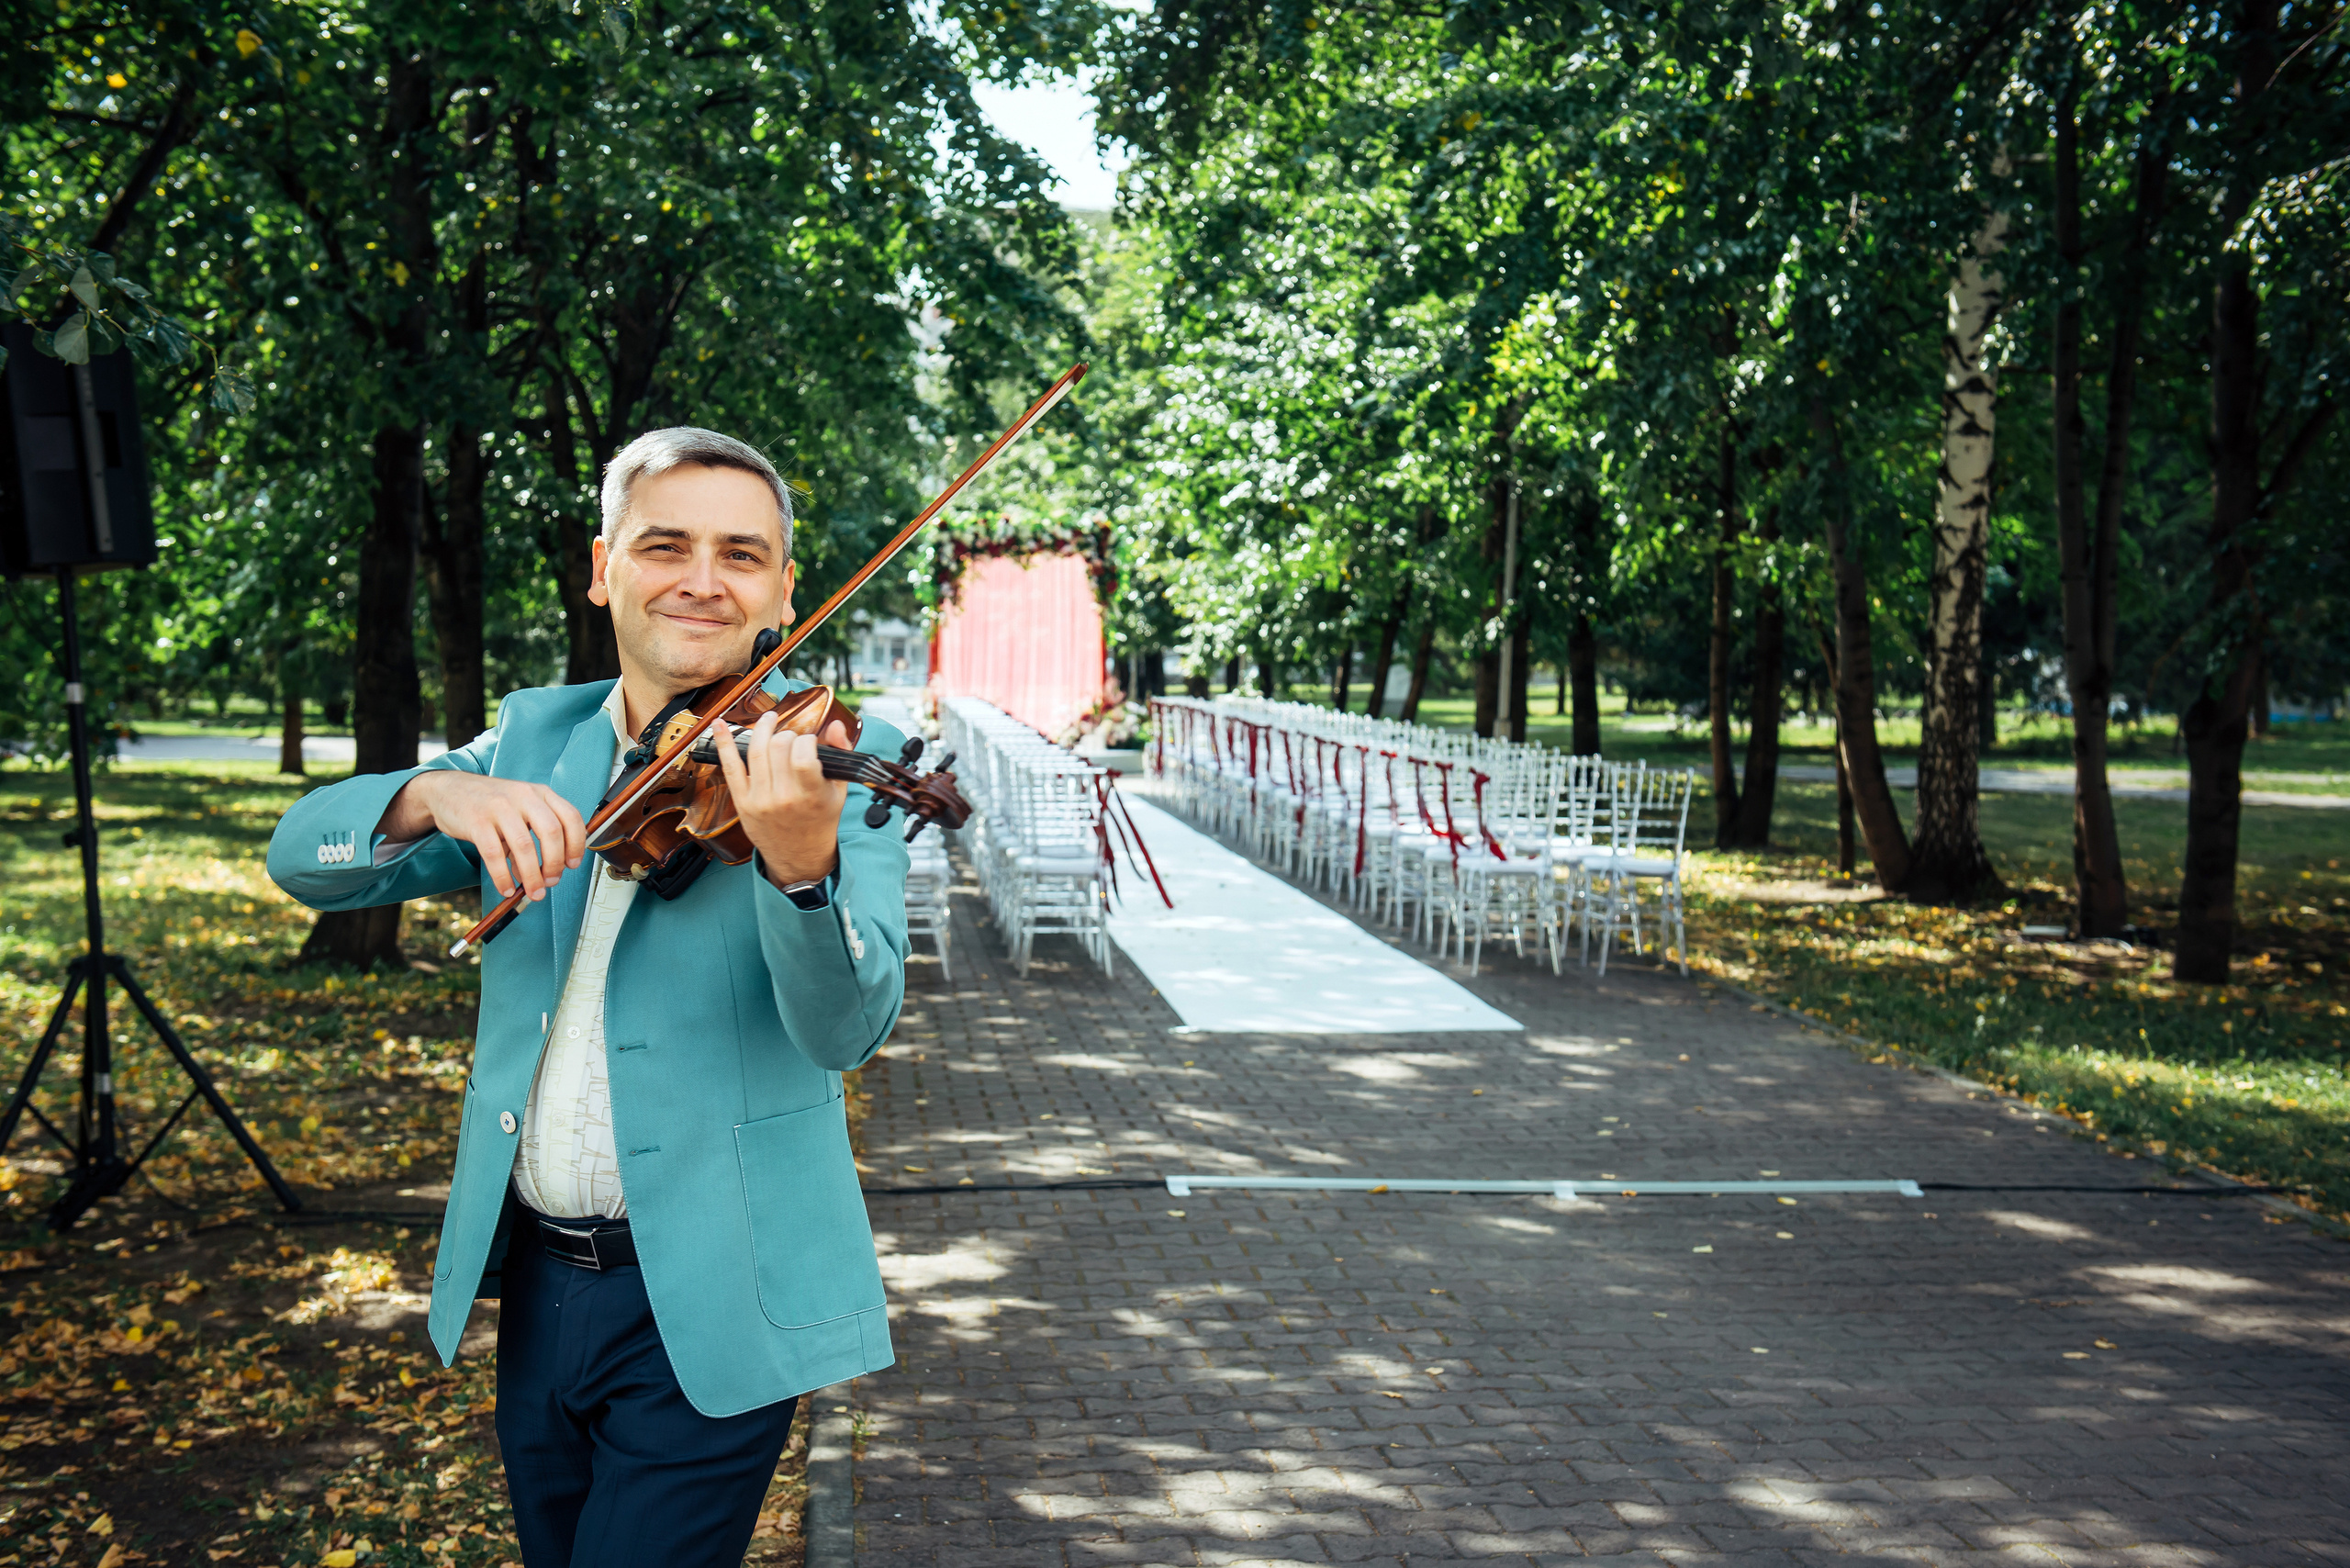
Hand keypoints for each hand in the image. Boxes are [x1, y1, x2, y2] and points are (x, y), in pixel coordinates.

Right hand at [378, 772, 585, 903]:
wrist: (447, 788)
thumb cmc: (490, 803)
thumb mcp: (520, 808)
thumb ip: (535, 835)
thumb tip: (545, 873)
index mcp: (540, 793)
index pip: (571, 817)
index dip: (577, 844)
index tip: (573, 864)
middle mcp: (523, 796)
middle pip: (552, 833)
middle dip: (555, 863)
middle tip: (552, 881)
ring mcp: (500, 807)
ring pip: (524, 846)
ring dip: (532, 876)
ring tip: (534, 892)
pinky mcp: (476, 821)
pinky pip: (494, 855)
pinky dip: (503, 877)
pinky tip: (506, 888)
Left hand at [711, 712, 849, 887]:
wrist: (799, 855)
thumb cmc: (820, 820)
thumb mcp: (838, 791)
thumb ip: (840, 755)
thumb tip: (836, 725)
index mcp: (811, 796)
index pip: (803, 755)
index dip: (807, 740)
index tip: (810, 742)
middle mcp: (784, 798)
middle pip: (779, 747)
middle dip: (787, 735)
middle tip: (793, 740)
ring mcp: (760, 800)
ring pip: (756, 751)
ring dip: (762, 729)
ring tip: (769, 720)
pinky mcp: (743, 803)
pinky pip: (731, 767)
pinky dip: (724, 744)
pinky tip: (721, 725)